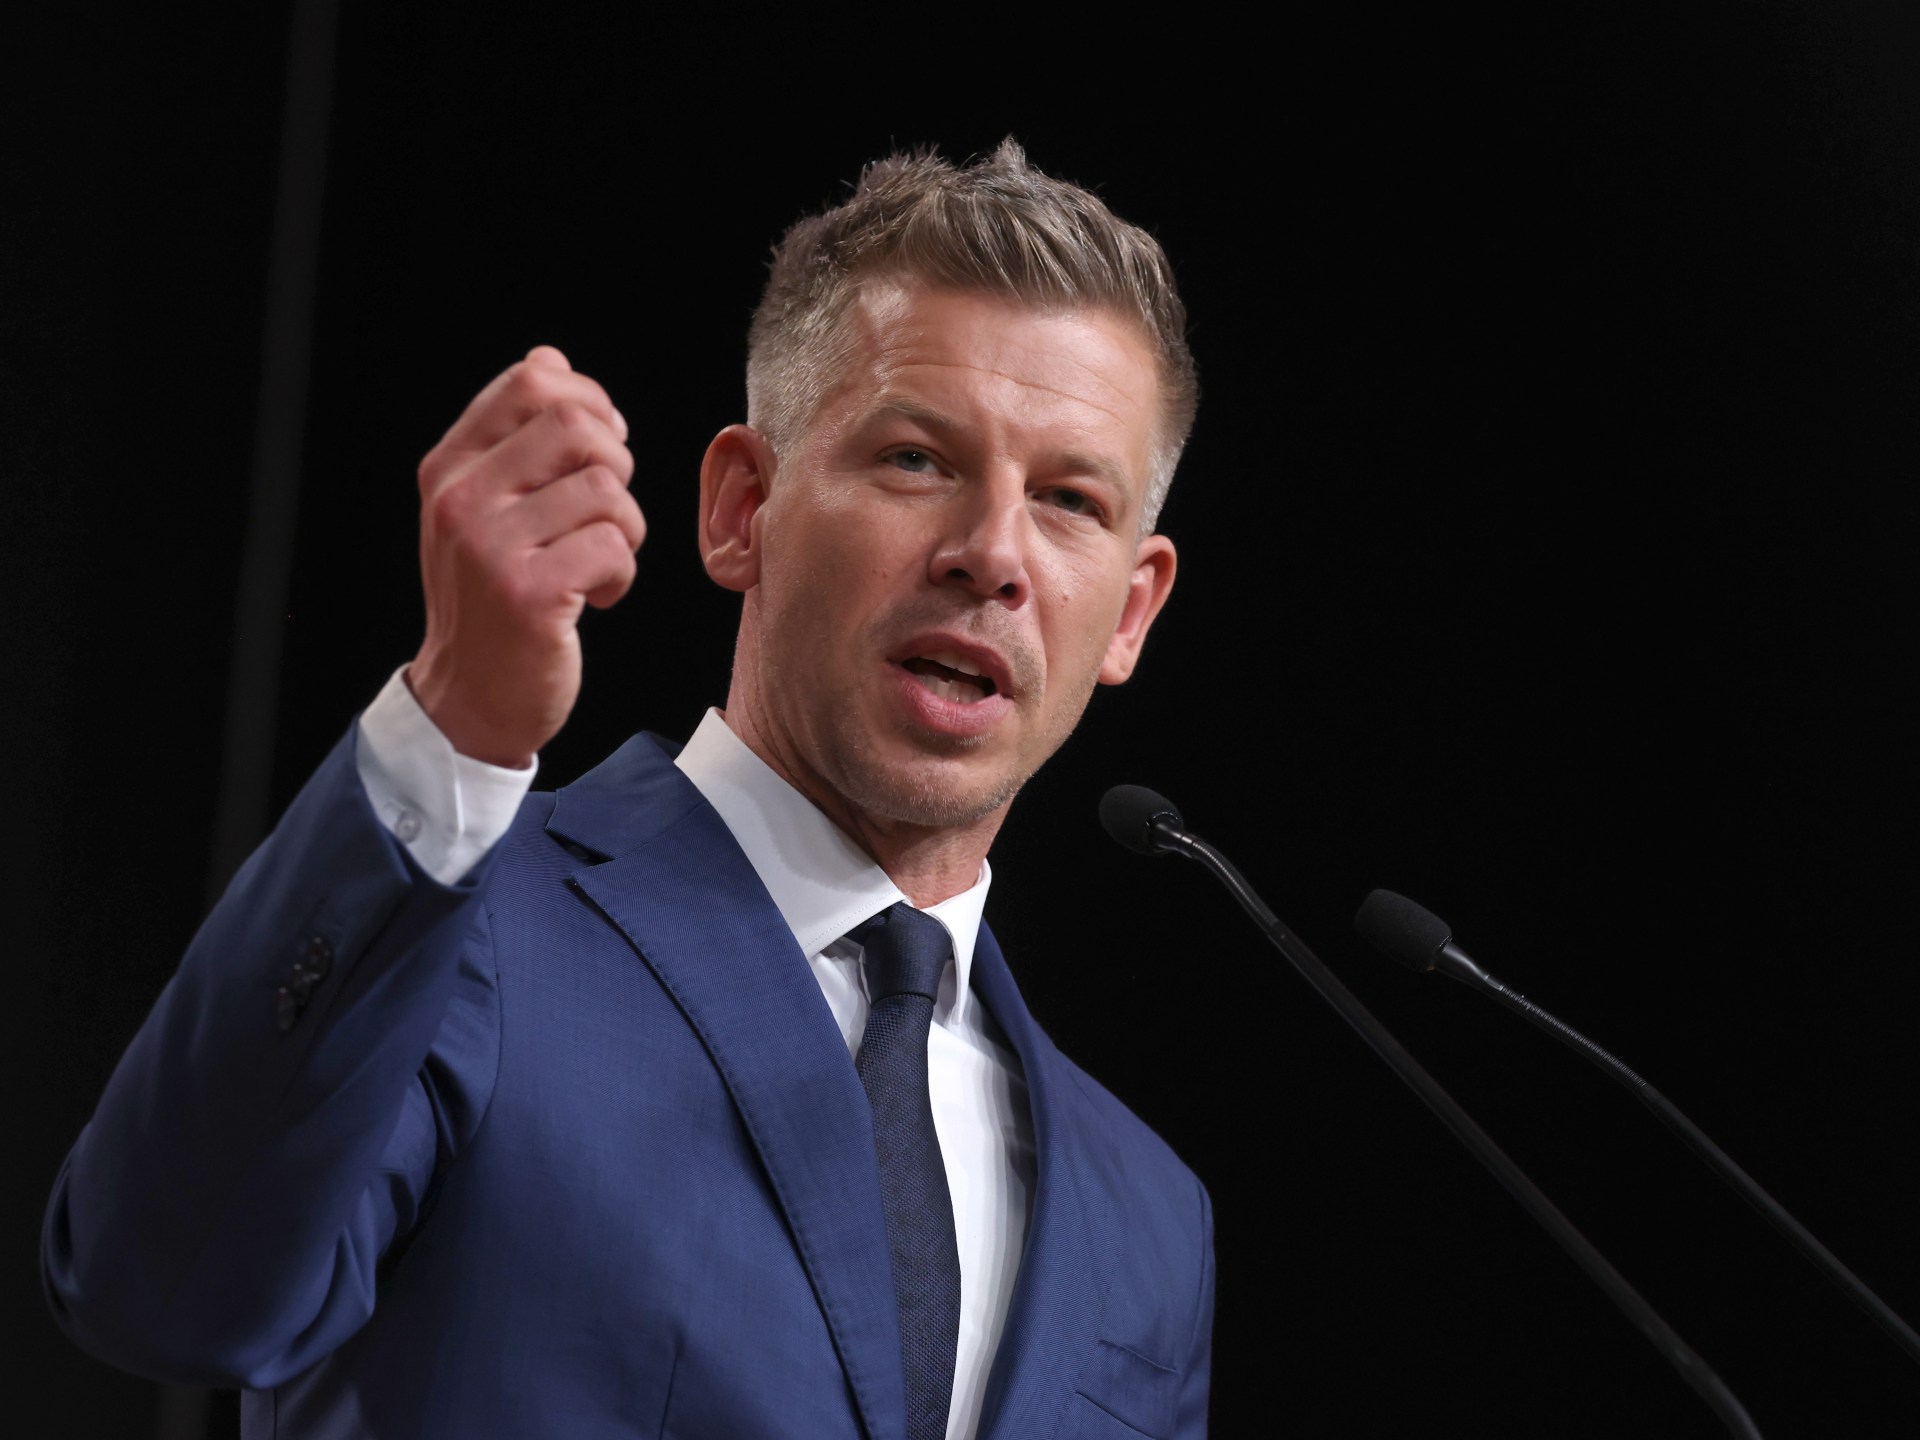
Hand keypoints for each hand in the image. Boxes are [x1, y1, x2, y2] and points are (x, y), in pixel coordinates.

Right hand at [406, 346, 644, 767]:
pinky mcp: (528, 594)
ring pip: (606, 489)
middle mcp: (461, 500)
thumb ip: (512, 439)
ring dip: (625, 527)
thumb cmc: (491, 600)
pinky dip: (622, 573)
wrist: (470, 698)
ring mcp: (490, 546)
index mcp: (449, 468)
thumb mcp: (482, 510)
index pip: (530, 381)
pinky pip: (614, 547)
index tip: (603, 447)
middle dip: (616, 463)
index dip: (590, 401)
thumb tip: (550, 359)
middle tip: (606, 510)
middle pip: (577, 424)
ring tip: (599, 561)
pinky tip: (598, 596)